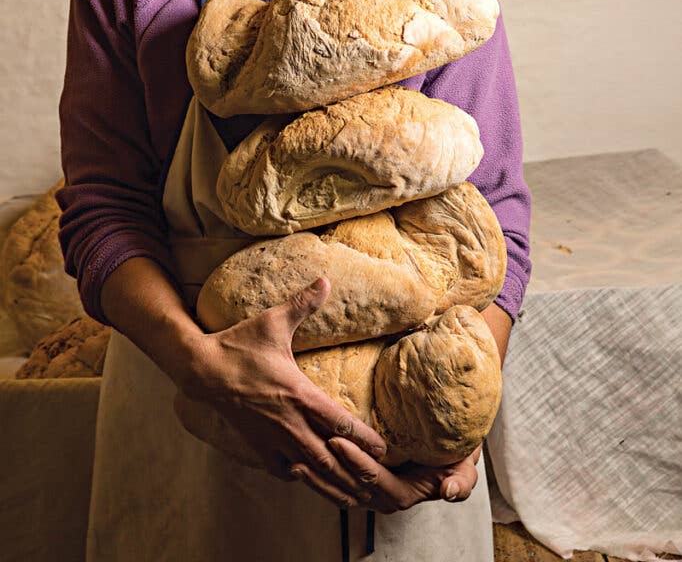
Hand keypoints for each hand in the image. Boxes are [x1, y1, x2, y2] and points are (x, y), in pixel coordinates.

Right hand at [175, 276, 387, 506]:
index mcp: (299, 394)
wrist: (202, 369)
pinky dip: (300, 477)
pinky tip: (311, 477)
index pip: (340, 423)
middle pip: (330, 458)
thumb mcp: (274, 321)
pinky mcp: (258, 447)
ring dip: (332, 483)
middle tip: (377, 481)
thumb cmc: (240, 344)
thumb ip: (303, 303)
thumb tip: (325, 279)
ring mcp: (272, 439)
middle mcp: (289, 423)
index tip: (384, 449)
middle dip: (354, 471)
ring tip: (354, 497)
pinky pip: (284, 471)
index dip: (364, 438)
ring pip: (309, 471)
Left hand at [289, 438, 481, 513]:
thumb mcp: (466, 466)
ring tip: (295, 459)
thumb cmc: (457, 453)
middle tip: (311, 444)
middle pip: (351, 488)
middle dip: (330, 468)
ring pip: (339, 489)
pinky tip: (298, 460)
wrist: (450, 446)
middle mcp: (383, 497)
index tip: (338, 441)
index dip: (356, 465)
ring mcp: (369, 491)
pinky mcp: (359, 480)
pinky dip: (318, 475)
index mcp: (404, 494)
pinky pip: (336, 483)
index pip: (375, 483)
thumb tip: (449, 493)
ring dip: (318, 477)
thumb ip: (462, 481)